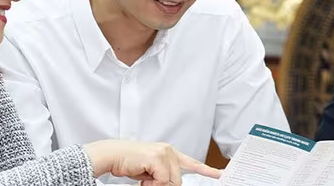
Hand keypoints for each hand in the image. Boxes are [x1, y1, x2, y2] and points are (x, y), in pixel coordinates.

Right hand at [82, 140, 222, 185]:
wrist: (113, 155)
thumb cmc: (129, 162)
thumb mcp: (151, 171)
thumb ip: (163, 175)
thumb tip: (171, 184)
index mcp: (169, 152)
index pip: (192, 162)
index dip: (207, 170)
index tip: (220, 174)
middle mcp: (169, 151)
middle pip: (178, 180)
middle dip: (163, 185)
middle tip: (147, 181)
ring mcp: (164, 153)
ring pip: (172, 181)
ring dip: (156, 185)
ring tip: (144, 177)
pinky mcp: (158, 158)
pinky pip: (162, 181)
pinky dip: (151, 184)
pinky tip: (143, 176)